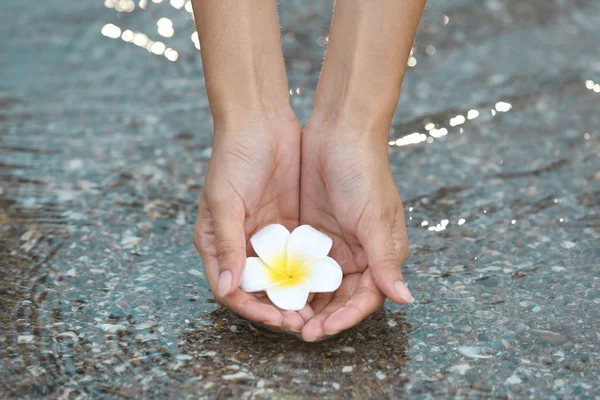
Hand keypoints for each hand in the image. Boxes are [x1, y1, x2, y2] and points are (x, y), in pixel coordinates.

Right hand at [193, 114, 313, 332]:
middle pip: (259, 289)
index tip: (278, 319)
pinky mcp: (288, 225)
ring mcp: (266, 236)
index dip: (254, 308)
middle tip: (304, 323)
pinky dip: (307, 272)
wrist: (260, 122)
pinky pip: (298, 256)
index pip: (233, 290)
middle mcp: (241, 245)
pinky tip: (324, 283)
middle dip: (279, 308)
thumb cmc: (233, 159)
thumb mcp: (226, 202)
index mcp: (217, 243)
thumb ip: (226, 244)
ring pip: (281, 277)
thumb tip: (226, 287)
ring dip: (296, 295)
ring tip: (317, 311)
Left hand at [299, 121, 412, 341]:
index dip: (345, 317)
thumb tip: (406, 299)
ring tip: (284, 316)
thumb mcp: (373, 219)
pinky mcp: (313, 234)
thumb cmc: (363, 174)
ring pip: (319, 286)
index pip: (364, 298)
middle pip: (340, 298)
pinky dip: (292, 279)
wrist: (338, 133)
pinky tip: (276, 290)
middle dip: (322, 316)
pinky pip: (302, 265)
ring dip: (305, 302)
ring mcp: (334, 245)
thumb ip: (384, 261)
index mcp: (381, 255)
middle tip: (298, 330)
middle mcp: (359, 254)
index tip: (321, 330)